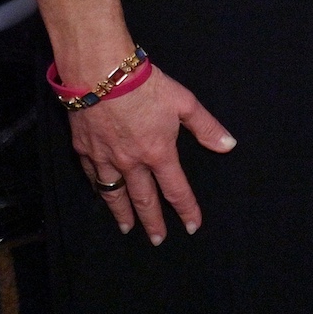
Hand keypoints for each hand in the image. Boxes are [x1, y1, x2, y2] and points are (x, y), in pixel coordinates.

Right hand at [68, 67, 236, 241]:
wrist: (101, 74)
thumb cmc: (146, 85)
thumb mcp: (185, 102)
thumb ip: (206, 128)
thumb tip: (228, 146)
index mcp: (159, 153)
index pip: (176, 189)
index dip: (186, 209)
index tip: (192, 226)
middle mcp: (131, 162)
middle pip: (143, 199)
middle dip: (152, 222)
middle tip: (157, 240)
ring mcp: (104, 158)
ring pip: (114, 193)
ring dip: (122, 213)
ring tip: (127, 228)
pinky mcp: (84, 149)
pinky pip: (92, 175)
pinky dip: (98, 188)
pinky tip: (101, 192)